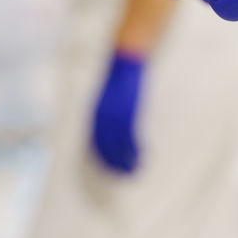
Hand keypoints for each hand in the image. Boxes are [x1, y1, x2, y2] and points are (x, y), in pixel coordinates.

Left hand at [91, 51, 143, 173]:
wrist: (126, 62)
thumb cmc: (119, 80)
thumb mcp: (108, 100)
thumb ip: (106, 117)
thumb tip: (110, 133)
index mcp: (95, 116)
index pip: (95, 145)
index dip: (103, 160)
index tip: (112, 169)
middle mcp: (101, 119)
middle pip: (105, 150)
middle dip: (115, 165)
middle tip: (126, 175)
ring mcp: (114, 117)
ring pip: (118, 148)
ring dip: (127, 161)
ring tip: (136, 169)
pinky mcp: (127, 114)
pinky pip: (130, 139)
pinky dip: (135, 151)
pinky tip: (142, 155)